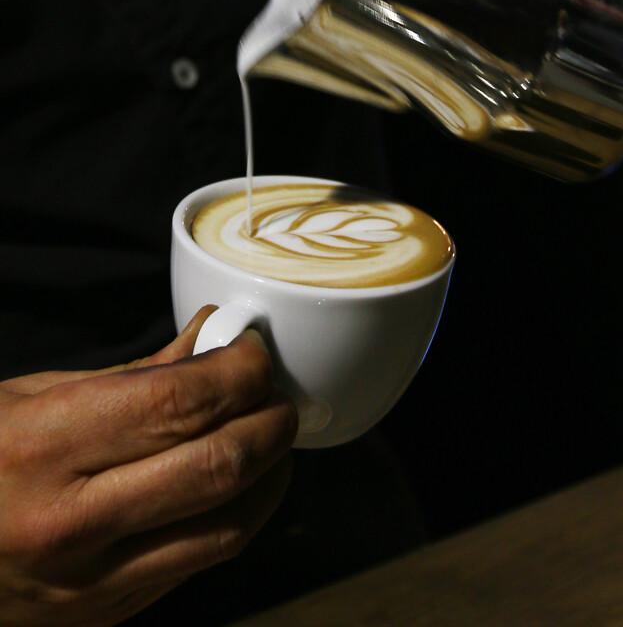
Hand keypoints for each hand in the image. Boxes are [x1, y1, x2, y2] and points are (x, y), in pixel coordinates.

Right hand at [0, 308, 296, 626]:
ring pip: (228, 526)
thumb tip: (209, 340)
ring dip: (271, 472)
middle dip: (270, 419)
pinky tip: (239, 482)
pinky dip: (237, 514)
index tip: (253, 351)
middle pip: (217, 464)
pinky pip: (202, 562)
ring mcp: (93, 582)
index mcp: (43, 449)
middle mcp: (71, 523)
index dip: (237, 371)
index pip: (178, 404)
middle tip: (276, 391)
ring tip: (270, 433)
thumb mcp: (30, 397)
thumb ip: (133, 375)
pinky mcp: (110, 614)